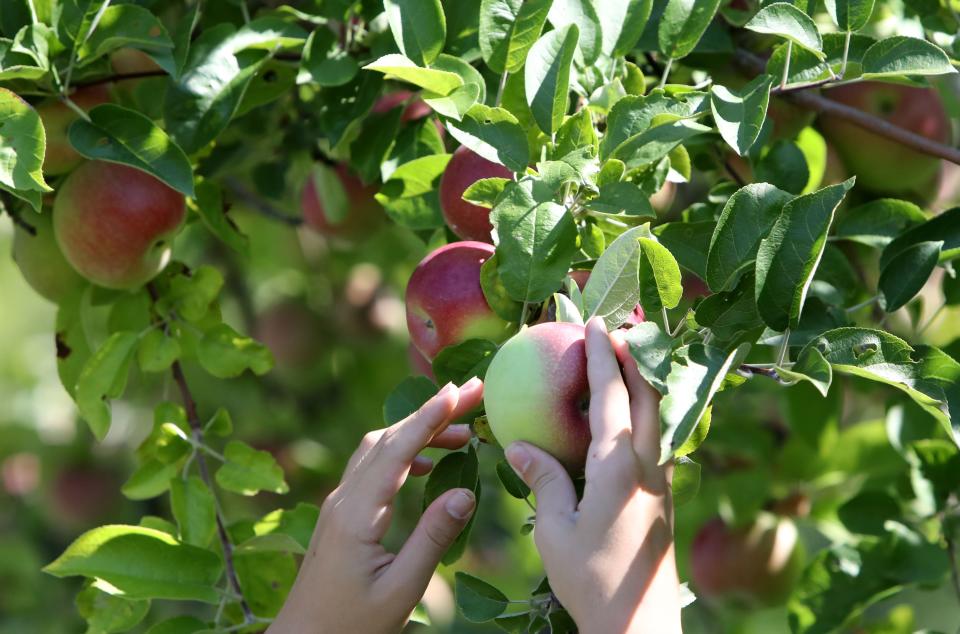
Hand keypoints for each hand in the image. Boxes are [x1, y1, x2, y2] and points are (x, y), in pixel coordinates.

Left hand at [270, 379, 482, 633]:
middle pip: (389, 438)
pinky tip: (428, 465)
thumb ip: (434, 538)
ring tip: (462, 433)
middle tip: (472, 395)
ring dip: (417, 431)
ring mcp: (339, 504)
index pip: (398, 449)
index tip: (457, 390)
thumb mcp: (402, 588)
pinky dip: (403, 452)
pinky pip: (372, 466)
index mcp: (358, 514)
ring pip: (378, 448)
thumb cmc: (352, 624)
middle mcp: (344, 498)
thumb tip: (466, 491)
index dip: (429, 416)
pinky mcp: (342, 514)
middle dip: (431, 412)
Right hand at [505, 318, 681, 632]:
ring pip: (658, 415)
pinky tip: (628, 417)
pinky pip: (655, 438)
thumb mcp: (554, 530)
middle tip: (620, 327)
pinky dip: (644, 411)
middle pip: (647, 394)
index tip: (594, 324)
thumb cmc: (590, 579)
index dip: (602, 356)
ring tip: (628, 359)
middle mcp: (646, 464)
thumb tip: (519, 444)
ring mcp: (660, 480)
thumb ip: (543, 480)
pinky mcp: (663, 497)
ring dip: (644, 380)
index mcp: (617, 466)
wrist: (639, 622)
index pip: (610, 395)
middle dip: (634, 355)